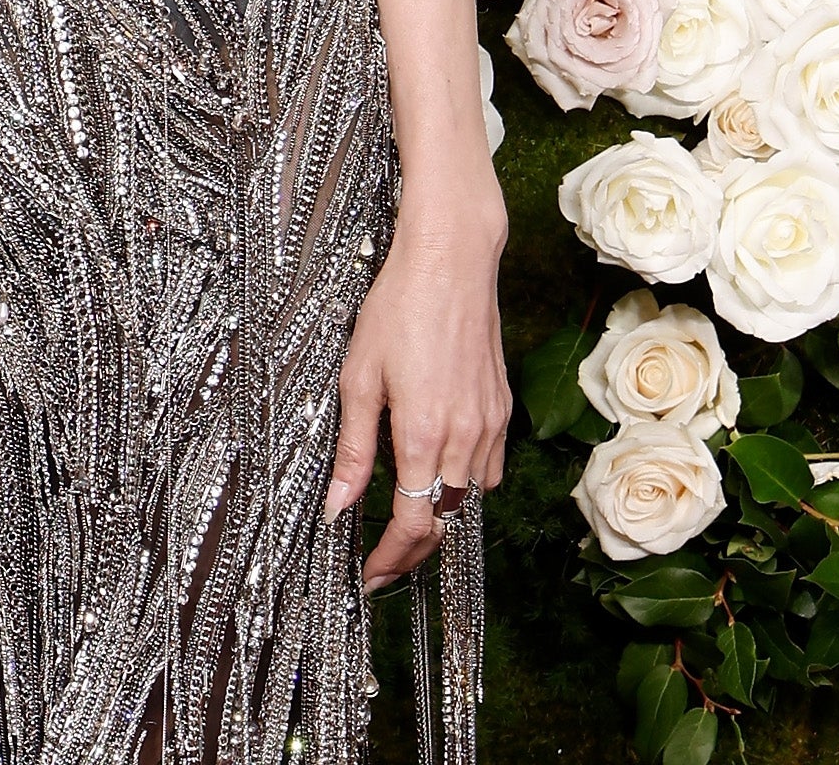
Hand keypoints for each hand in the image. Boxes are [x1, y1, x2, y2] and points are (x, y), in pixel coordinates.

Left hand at [323, 205, 509, 589]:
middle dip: (412, 548)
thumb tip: (336, 508)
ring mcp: (490, 424)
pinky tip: (439, 472)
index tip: (370, 576)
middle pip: (444, 519)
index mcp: (423, 434)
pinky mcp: (502, 409)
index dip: (391, 559)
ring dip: (440, 515)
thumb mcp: (358, 378)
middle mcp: (464, 437)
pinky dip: (464, 483)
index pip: (413, 523)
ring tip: (405, 521)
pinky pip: (488, 468)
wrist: (451, 261)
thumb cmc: (397, 309)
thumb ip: (351, 450)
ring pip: (469, 497)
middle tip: (381, 561)